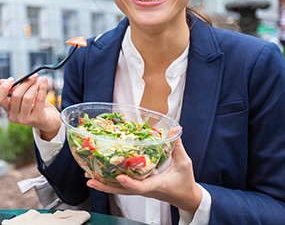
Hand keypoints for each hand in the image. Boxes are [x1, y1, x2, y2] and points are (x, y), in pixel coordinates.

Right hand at [0, 75, 61, 140]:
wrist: (50, 120)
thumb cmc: (37, 107)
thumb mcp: (25, 97)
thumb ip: (18, 89)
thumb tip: (7, 80)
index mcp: (9, 109)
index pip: (0, 99)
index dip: (4, 88)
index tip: (12, 79)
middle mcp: (14, 116)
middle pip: (16, 95)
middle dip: (26, 83)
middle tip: (34, 76)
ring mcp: (25, 119)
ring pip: (27, 98)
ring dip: (34, 86)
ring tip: (40, 81)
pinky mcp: (37, 119)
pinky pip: (39, 100)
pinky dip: (42, 89)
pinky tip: (45, 83)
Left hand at [86, 136, 201, 213]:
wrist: (186, 198)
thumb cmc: (185, 182)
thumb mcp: (184, 163)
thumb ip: (177, 145)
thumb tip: (175, 129)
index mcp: (156, 184)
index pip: (142, 187)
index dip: (130, 183)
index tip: (120, 177)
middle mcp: (146, 190)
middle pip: (123, 191)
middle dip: (106, 186)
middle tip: (90, 179)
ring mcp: (142, 190)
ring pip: (120, 190)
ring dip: (105, 184)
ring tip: (89, 177)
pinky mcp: (141, 188)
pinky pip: (124, 187)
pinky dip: (112, 182)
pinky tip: (102, 175)